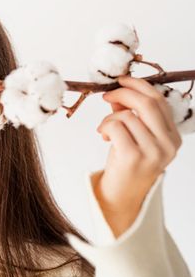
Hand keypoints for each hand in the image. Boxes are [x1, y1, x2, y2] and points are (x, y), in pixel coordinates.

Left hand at [94, 75, 181, 237]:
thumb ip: (130, 114)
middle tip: (107, 95)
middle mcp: (168, 143)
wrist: (122, 196)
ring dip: (109, 118)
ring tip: (105, 130)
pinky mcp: (134, 157)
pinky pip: (116, 126)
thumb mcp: (134, 136)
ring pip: (127, 115)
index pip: (160, 100)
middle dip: (123, 93)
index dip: (139, 86)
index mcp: (172, 136)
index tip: (122, 80)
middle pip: (147, 103)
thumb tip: (118, 91)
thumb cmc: (127, 164)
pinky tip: (104, 136)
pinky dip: (105, 126)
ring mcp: (153, 151)